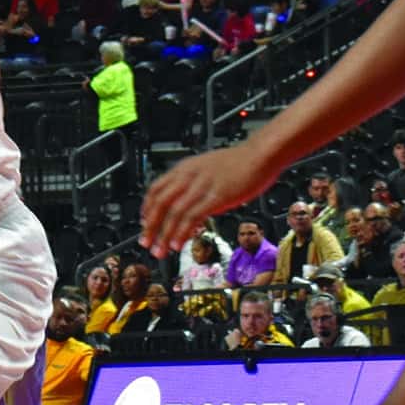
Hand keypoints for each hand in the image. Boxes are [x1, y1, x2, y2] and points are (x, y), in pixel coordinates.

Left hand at [139, 141, 281, 257]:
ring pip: (174, 212)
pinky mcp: (217, 196)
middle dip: (150, 226)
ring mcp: (203, 186)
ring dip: (164, 234)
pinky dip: (182, 232)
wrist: (260, 155)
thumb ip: (194, 185)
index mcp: (185, 168)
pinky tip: (178, 243)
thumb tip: (187, 204)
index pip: (156, 189)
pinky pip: (193, 216)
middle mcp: (189, 176)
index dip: (147, 209)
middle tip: (146, 242)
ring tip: (160, 250)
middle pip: (160, 203)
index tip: (144, 224)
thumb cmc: (239, 163)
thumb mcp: (207, 169)